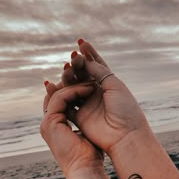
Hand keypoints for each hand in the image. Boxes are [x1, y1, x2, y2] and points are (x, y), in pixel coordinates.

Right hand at [40, 82, 103, 176]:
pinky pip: (59, 99)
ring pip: (57, 93)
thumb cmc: (93, 152)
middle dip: (70, 79)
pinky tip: (87, 88)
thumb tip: (90, 97)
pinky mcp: (51, 122)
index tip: (87, 75)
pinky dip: (72, 91)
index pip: (65, 98)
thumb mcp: (91, 128)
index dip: (75, 85)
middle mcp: (54, 121)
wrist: (87, 169)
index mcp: (61, 122)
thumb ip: (87, 113)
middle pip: (59, 93)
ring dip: (71, 81)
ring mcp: (50, 121)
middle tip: (82, 68)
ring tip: (86, 75)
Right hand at [68, 40, 148, 154]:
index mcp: (109, 85)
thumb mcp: (114, 85)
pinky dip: (59, 94)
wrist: (125, 135)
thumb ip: (99, 71)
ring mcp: (88, 105)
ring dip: (69, 77)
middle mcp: (97, 94)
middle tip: (73, 58)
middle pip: (83, 75)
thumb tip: (86, 60)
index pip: (97, 66)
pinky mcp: (79, 117)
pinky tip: (53, 85)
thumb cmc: (125, 109)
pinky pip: (66, 103)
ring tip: (67, 69)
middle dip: (77, 65)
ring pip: (73, 87)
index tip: (81, 42)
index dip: (89, 54)